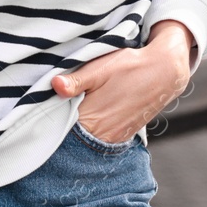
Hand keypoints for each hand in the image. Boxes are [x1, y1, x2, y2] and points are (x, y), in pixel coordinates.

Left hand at [51, 20, 193, 144]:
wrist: (164, 73)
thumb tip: (54, 85)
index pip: (60, 126)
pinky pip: (100, 137)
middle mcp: (103, 135)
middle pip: (72, 134)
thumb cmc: (129, 67)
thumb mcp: (99, 69)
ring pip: (85, 136)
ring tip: (74, 106)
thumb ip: (75, 80)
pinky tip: (89, 112)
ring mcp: (115, 138)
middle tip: (55, 104)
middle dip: (62, 121)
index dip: (50, 115)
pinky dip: (91, 128)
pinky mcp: (123, 136)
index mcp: (92, 119)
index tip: (42, 106)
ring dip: (77, 125)